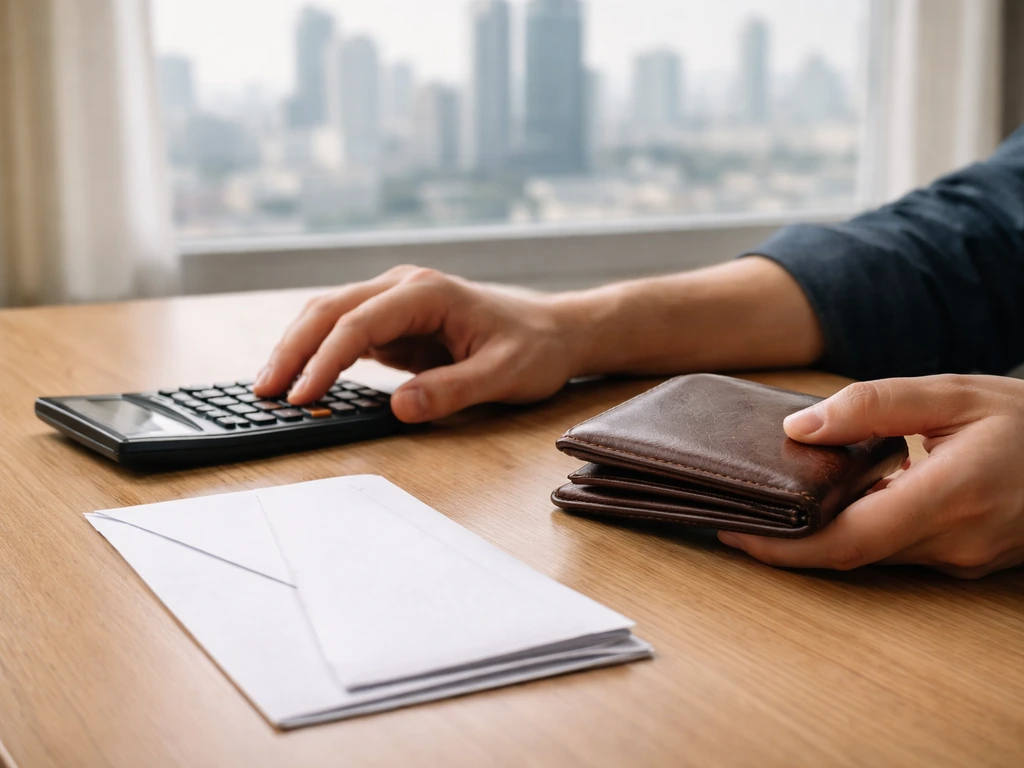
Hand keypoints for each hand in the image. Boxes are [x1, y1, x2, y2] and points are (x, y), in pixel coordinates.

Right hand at [253, 266, 582, 422]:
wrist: (554, 332)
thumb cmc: (534, 348)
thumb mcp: (504, 374)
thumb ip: (453, 390)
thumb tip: (400, 407)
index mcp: (426, 292)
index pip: (359, 322)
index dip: (326, 359)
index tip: (302, 396)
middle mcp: (402, 288)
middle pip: (329, 310)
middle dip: (292, 349)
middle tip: (263, 392)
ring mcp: (394, 302)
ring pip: (328, 316)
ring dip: (296, 348)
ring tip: (267, 389)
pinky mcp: (393, 323)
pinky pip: (344, 334)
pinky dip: (317, 355)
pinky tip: (301, 382)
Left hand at [718, 374, 1023, 577]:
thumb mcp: (951, 392)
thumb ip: (871, 406)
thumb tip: (798, 428)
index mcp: (952, 495)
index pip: (849, 541)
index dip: (786, 548)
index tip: (736, 535)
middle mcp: (957, 540)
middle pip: (853, 553)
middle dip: (791, 543)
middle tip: (741, 516)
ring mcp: (964, 558)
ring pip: (874, 554)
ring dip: (824, 535)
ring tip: (776, 504)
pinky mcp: (967, 560)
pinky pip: (898, 550)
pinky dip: (861, 530)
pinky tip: (836, 503)